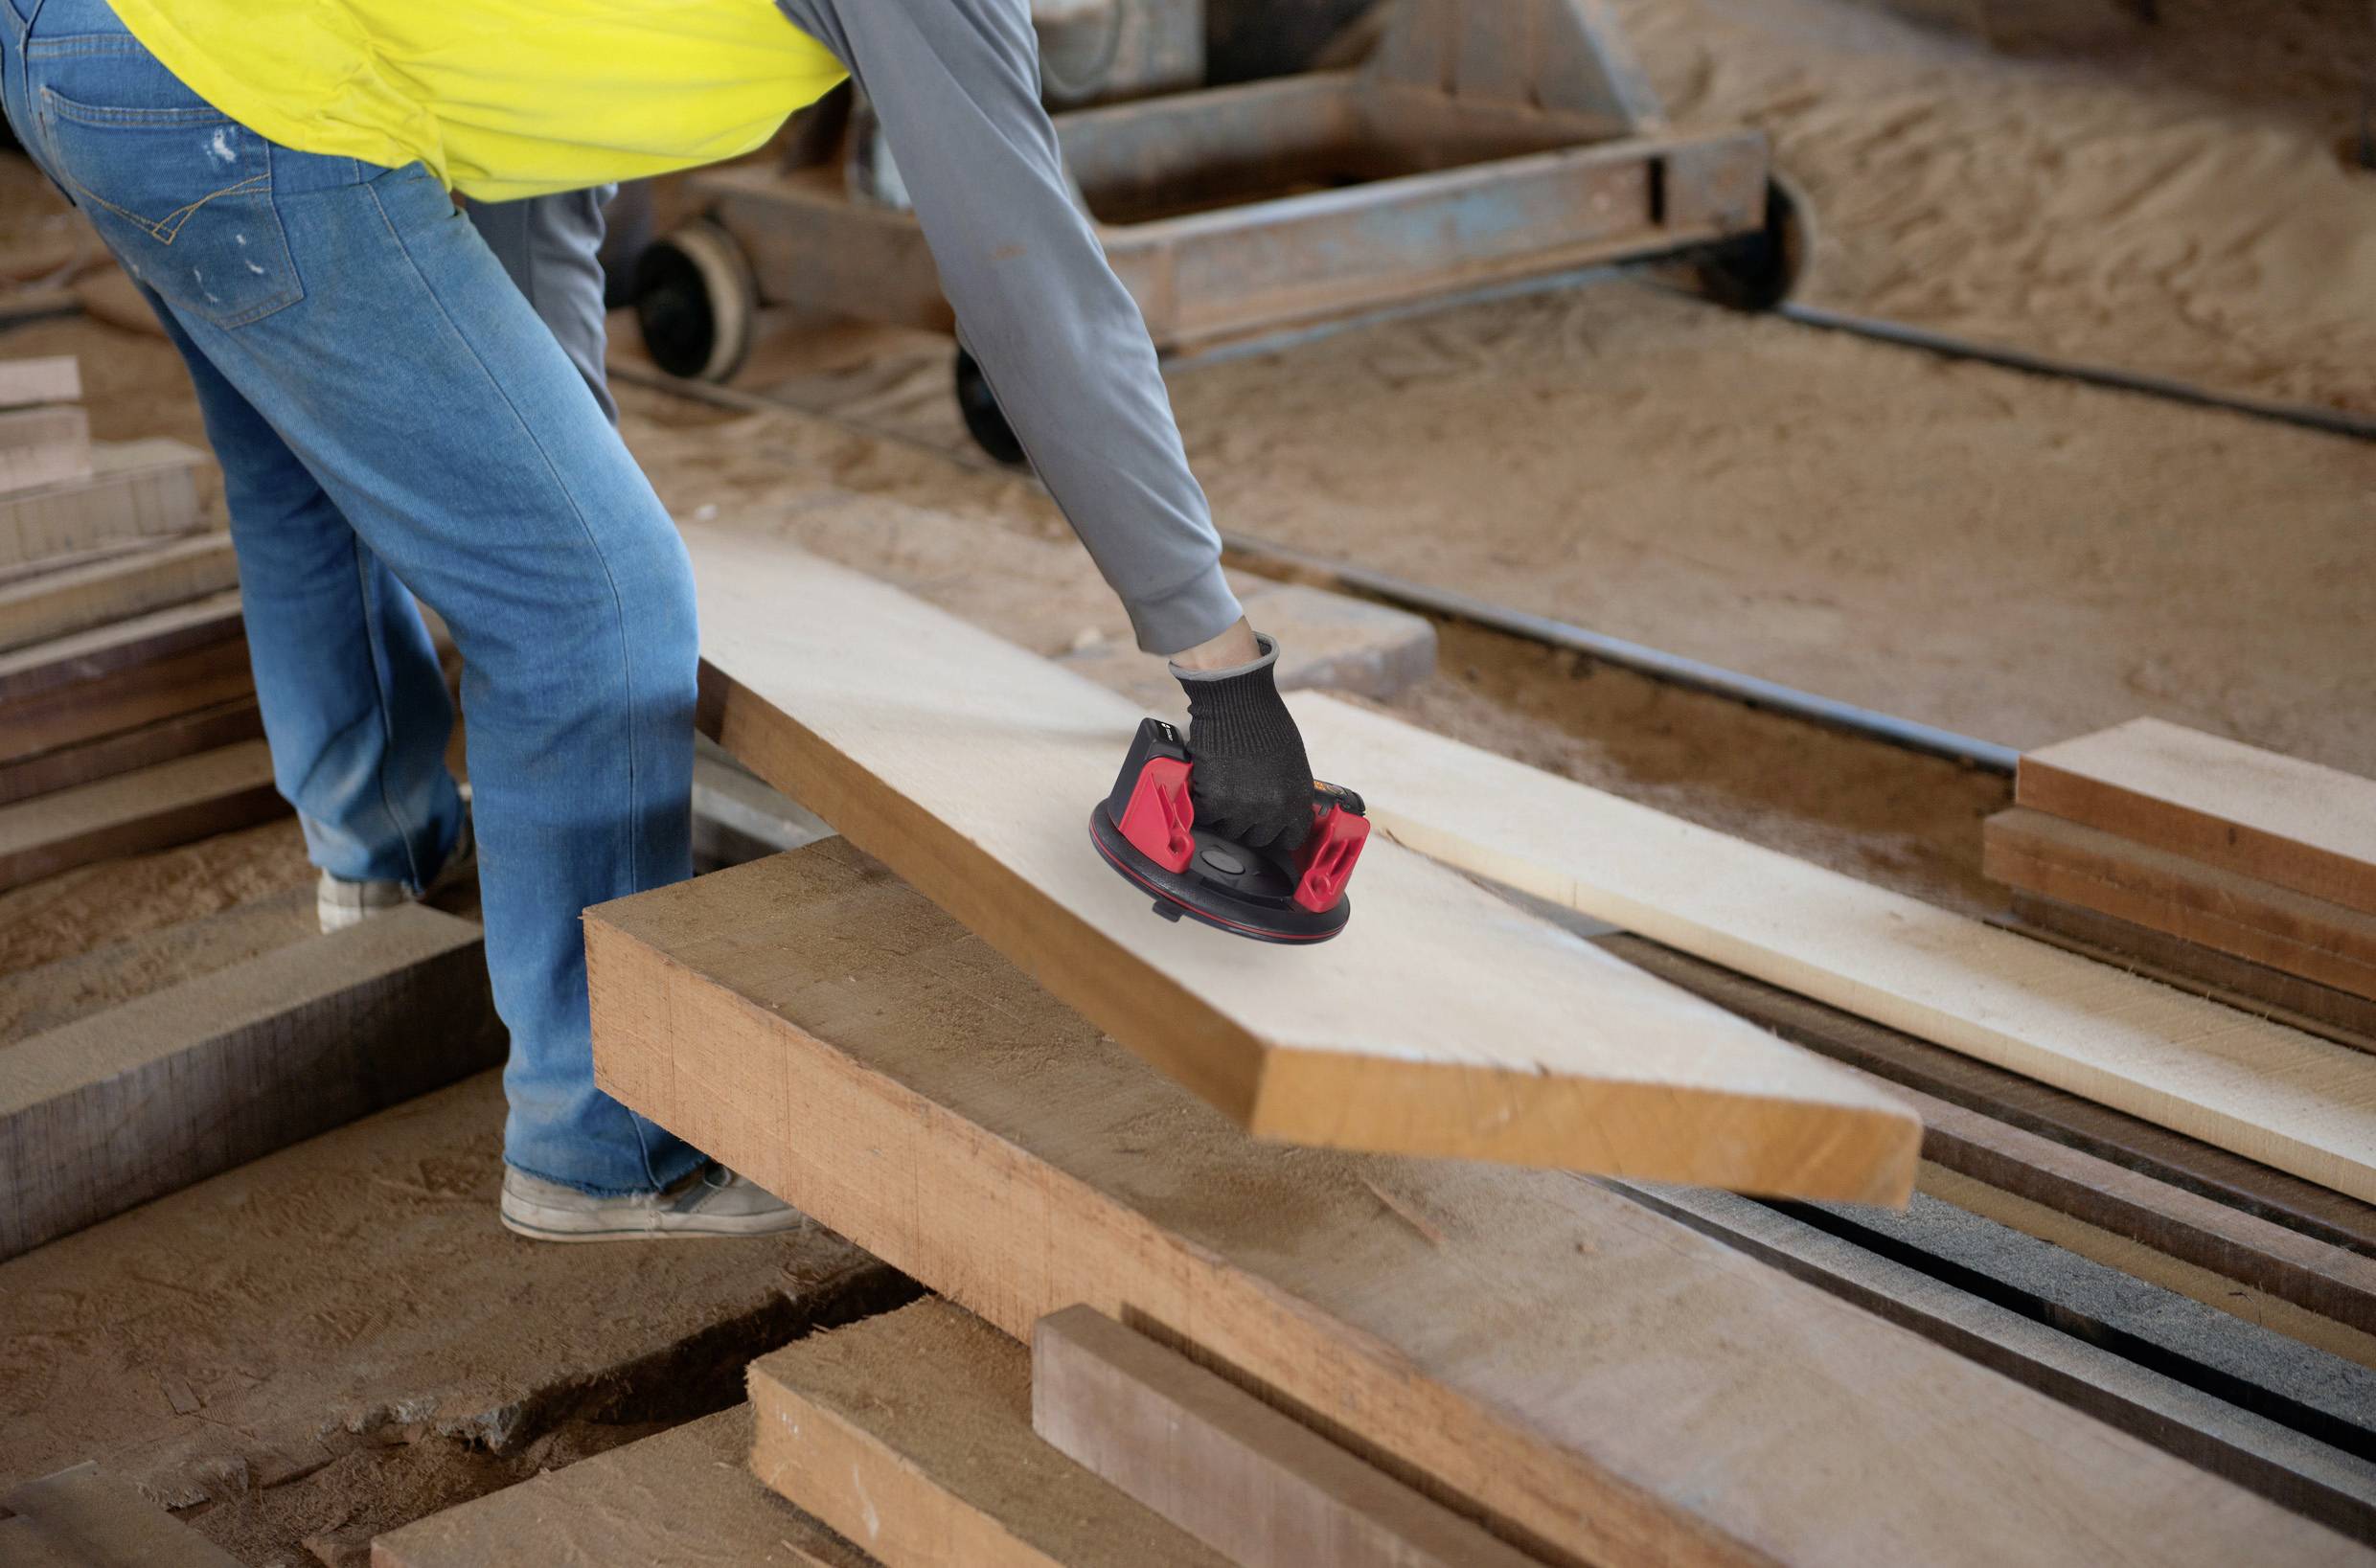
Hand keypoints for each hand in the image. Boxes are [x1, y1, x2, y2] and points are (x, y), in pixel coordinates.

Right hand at [1171, 626, 1315, 862]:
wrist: (1236, 700)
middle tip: (1236, 802)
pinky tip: (1205, 784)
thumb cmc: (1264, 721)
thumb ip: (1286, 789)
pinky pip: (1205, 815)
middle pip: (1257, 837)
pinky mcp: (1216, 801)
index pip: (1291, 837)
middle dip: (1247, 823)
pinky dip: (1201, 801)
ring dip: (1222, 813)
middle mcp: (1274, 808)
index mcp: (1298, 798)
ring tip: (1220, 787)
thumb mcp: (1291, 760)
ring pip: (1228, 829)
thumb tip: (1278, 807)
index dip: (1276, 832)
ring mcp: (1245, 808)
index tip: (1265, 828)